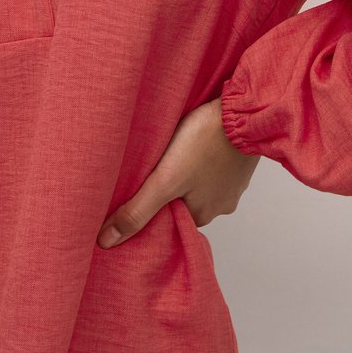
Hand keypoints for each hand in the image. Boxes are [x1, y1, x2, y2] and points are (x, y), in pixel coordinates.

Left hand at [96, 96, 260, 247]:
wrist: (244, 110)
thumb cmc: (206, 142)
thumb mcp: (165, 180)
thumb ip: (138, 211)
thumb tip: (107, 242)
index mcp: (203, 214)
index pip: (169, 219)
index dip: (151, 207)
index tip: (139, 190)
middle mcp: (222, 203)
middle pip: (185, 200)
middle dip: (169, 186)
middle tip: (153, 166)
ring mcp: (233, 181)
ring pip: (200, 181)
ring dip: (186, 169)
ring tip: (172, 150)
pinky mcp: (239, 158)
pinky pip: (214, 163)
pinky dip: (203, 156)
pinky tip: (194, 141)